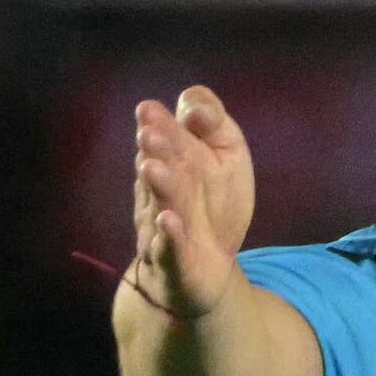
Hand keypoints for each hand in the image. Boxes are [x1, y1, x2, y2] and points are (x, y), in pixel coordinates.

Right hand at [128, 86, 257, 324]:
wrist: (208, 269)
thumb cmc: (214, 204)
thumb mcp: (226, 155)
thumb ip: (212, 124)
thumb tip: (196, 107)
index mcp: (174, 160)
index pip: (167, 138)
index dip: (163, 125)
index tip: (166, 113)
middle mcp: (163, 188)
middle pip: (159, 167)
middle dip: (155, 150)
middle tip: (149, 133)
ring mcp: (166, 224)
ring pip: (161, 203)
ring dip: (158, 186)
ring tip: (152, 168)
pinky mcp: (177, 259)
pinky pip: (170, 248)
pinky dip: (169, 235)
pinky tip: (169, 220)